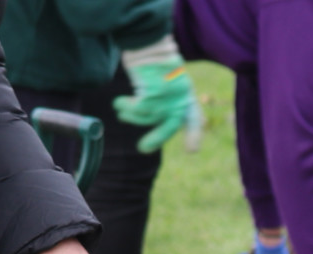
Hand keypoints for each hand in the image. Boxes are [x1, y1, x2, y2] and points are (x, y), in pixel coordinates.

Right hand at [115, 39, 201, 153]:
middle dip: (157, 139)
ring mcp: (168, 98)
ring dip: (130, 115)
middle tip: (143, 149)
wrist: (148, 42)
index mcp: (186, 94)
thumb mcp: (167, 79)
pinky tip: (119, 102)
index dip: (193, 135)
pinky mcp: (154, 96)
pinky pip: (136, 110)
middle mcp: (180, 98)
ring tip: (122, 109)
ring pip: (146, 117)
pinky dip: (125, 107)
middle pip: (170, 126)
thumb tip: (153, 118)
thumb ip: (166, 98)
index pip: (193, 118)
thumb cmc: (154, 59)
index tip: (192, 151)